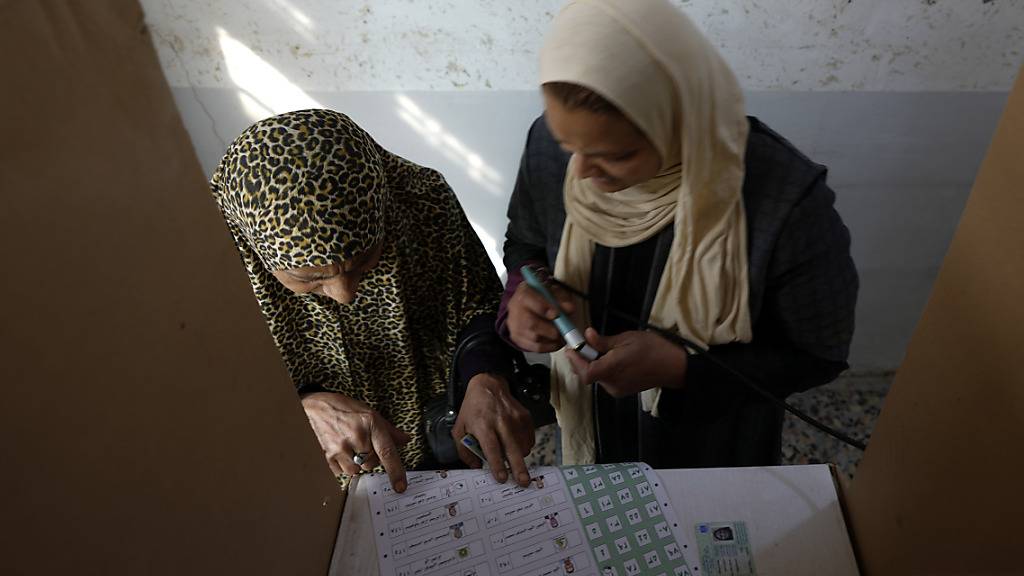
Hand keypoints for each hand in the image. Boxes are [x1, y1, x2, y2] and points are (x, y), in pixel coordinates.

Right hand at [300, 391, 411, 491]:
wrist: (312, 407)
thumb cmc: (342, 408)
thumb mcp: (368, 412)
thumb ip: (388, 429)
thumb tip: (404, 440)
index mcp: (370, 423)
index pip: (387, 452)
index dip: (396, 471)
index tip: (400, 486)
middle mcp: (356, 436)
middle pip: (371, 464)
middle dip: (368, 458)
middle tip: (360, 444)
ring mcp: (340, 447)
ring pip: (356, 470)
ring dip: (354, 463)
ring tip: (348, 446)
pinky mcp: (326, 456)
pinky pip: (340, 471)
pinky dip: (341, 464)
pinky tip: (338, 449)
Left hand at [452, 373, 534, 486]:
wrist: (489, 386)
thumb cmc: (473, 409)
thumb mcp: (460, 427)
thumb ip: (464, 450)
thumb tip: (475, 466)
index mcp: (483, 425)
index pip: (491, 448)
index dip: (497, 464)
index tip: (501, 478)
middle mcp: (501, 422)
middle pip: (512, 449)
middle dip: (518, 467)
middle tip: (523, 482)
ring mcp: (515, 419)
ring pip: (522, 446)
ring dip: (519, 457)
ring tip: (512, 457)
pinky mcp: (525, 417)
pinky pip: (529, 439)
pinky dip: (524, 446)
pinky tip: (515, 444)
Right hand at [507, 278, 575, 352]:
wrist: (523, 305)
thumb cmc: (538, 298)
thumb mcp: (550, 292)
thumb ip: (560, 299)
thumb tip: (569, 308)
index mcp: (524, 295)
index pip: (531, 302)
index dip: (545, 309)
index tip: (556, 314)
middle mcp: (516, 311)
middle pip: (531, 324)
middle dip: (551, 330)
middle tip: (564, 331)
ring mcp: (515, 326)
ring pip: (534, 338)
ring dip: (552, 340)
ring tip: (563, 337)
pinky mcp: (517, 339)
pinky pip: (535, 348)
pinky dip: (549, 347)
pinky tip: (556, 342)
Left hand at [566, 328, 687, 396]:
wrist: (674, 367)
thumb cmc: (653, 349)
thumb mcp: (627, 338)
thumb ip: (603, 341)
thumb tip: (587, 335)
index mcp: (612, 369)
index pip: (584, 372)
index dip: (574, 361)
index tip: (571, 348)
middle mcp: (612, 383)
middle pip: (587, 375)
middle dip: (582, 360)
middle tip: (583, 344)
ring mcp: (617, 389)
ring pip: (596, 377)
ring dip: (592, 364)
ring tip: (600, 349)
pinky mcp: (622, 391)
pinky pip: (605, 380)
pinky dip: (602, 369)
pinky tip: (610, 359)